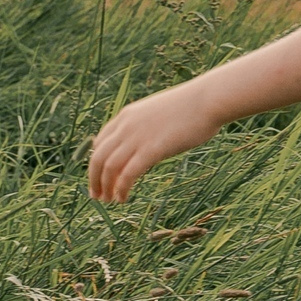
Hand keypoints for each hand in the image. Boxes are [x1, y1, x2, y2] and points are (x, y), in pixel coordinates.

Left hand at [88, 84, 220, 202]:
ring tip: (108, 200)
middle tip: (97, 195)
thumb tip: (146, 143)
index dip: (96, 162)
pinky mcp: (152, 150)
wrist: (207, 100)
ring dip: (105, 187)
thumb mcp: (158, 114)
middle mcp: (126, 126)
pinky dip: (121, 189)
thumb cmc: (190, 107)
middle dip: (94, 178)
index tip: (99, 176)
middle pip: (98, 156)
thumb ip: (146, 127)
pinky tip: (122, 198)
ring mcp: (137, 137)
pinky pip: (128, 174)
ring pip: (109, 167)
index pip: (100, 141)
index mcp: (127, 115)